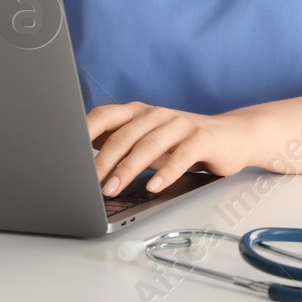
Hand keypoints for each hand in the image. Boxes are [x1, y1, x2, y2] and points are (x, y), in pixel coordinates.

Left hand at [87, 101, 261, 196]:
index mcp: (140, 112)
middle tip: (87, 183)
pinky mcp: (202, 138)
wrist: (234, 136)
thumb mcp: (150, 141)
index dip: (84, 132)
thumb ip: (123, 145)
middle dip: (102, 160)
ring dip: (128, 169)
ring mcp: (180, 124)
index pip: (105, 115)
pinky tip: (154, 186)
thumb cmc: (185, 142)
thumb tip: (84, 161)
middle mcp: (157, 114)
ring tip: (113, 189)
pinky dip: (166, 172)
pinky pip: (181, 156)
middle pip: (124, 135)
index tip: (68, 153)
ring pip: (148, 145)